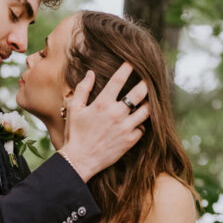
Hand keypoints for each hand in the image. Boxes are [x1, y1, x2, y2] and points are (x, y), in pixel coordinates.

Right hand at [61, 64, 149, 180]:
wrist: (80, 160)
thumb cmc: (75, 134)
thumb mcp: (74, 109)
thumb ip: (82, 89)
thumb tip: (90, 73)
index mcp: (102, 103)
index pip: (119, 80)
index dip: (127, 68)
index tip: (132, 63)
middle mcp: (116, 114)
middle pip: (139, 92)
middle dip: (145, 83)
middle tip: (147, 79)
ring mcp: (125, 128)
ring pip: (146, 110)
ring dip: (148, 103)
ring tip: (147, 99)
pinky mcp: (130, 141)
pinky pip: (143, 128)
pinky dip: (142, 123)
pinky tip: (138, 121)